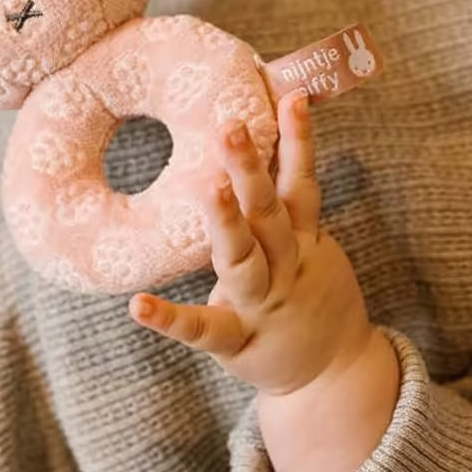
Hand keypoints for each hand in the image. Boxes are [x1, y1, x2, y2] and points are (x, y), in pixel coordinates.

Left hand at [130, 91, 377, 396]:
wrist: (332, 374)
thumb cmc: (309, 298)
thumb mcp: (312, 250)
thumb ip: (290, 207)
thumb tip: (270, 143)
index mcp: (303, 241)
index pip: (301, 184)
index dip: (299, 142)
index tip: (290, 97)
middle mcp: (286, 267)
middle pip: (271, 212)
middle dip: (252, 169)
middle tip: (231, 126)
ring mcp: (262, 305)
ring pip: (245, 260)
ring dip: (227, 224)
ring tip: (207, 187)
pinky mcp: (237, 342)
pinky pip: (203, 330)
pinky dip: (172, 319)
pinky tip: (138, 306)